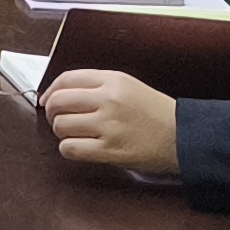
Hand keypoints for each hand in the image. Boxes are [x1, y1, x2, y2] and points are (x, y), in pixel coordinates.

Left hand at [41, 73, 179, 176]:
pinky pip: (70, 148)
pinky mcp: (110, 150)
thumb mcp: (128, 86)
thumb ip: (96, 85)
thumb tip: (57, 94)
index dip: (50, 90)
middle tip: (60, 120)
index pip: (66, 79)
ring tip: (76, 134)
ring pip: (61, 126)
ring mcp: (108, 125)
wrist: (183, 136)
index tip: (46, 100)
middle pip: (58, 102)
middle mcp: (109, 99)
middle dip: (53, 113)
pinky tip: (80, 147)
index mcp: (113, 80)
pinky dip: (69, 149)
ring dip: (62, 132)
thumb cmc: (155, 113)